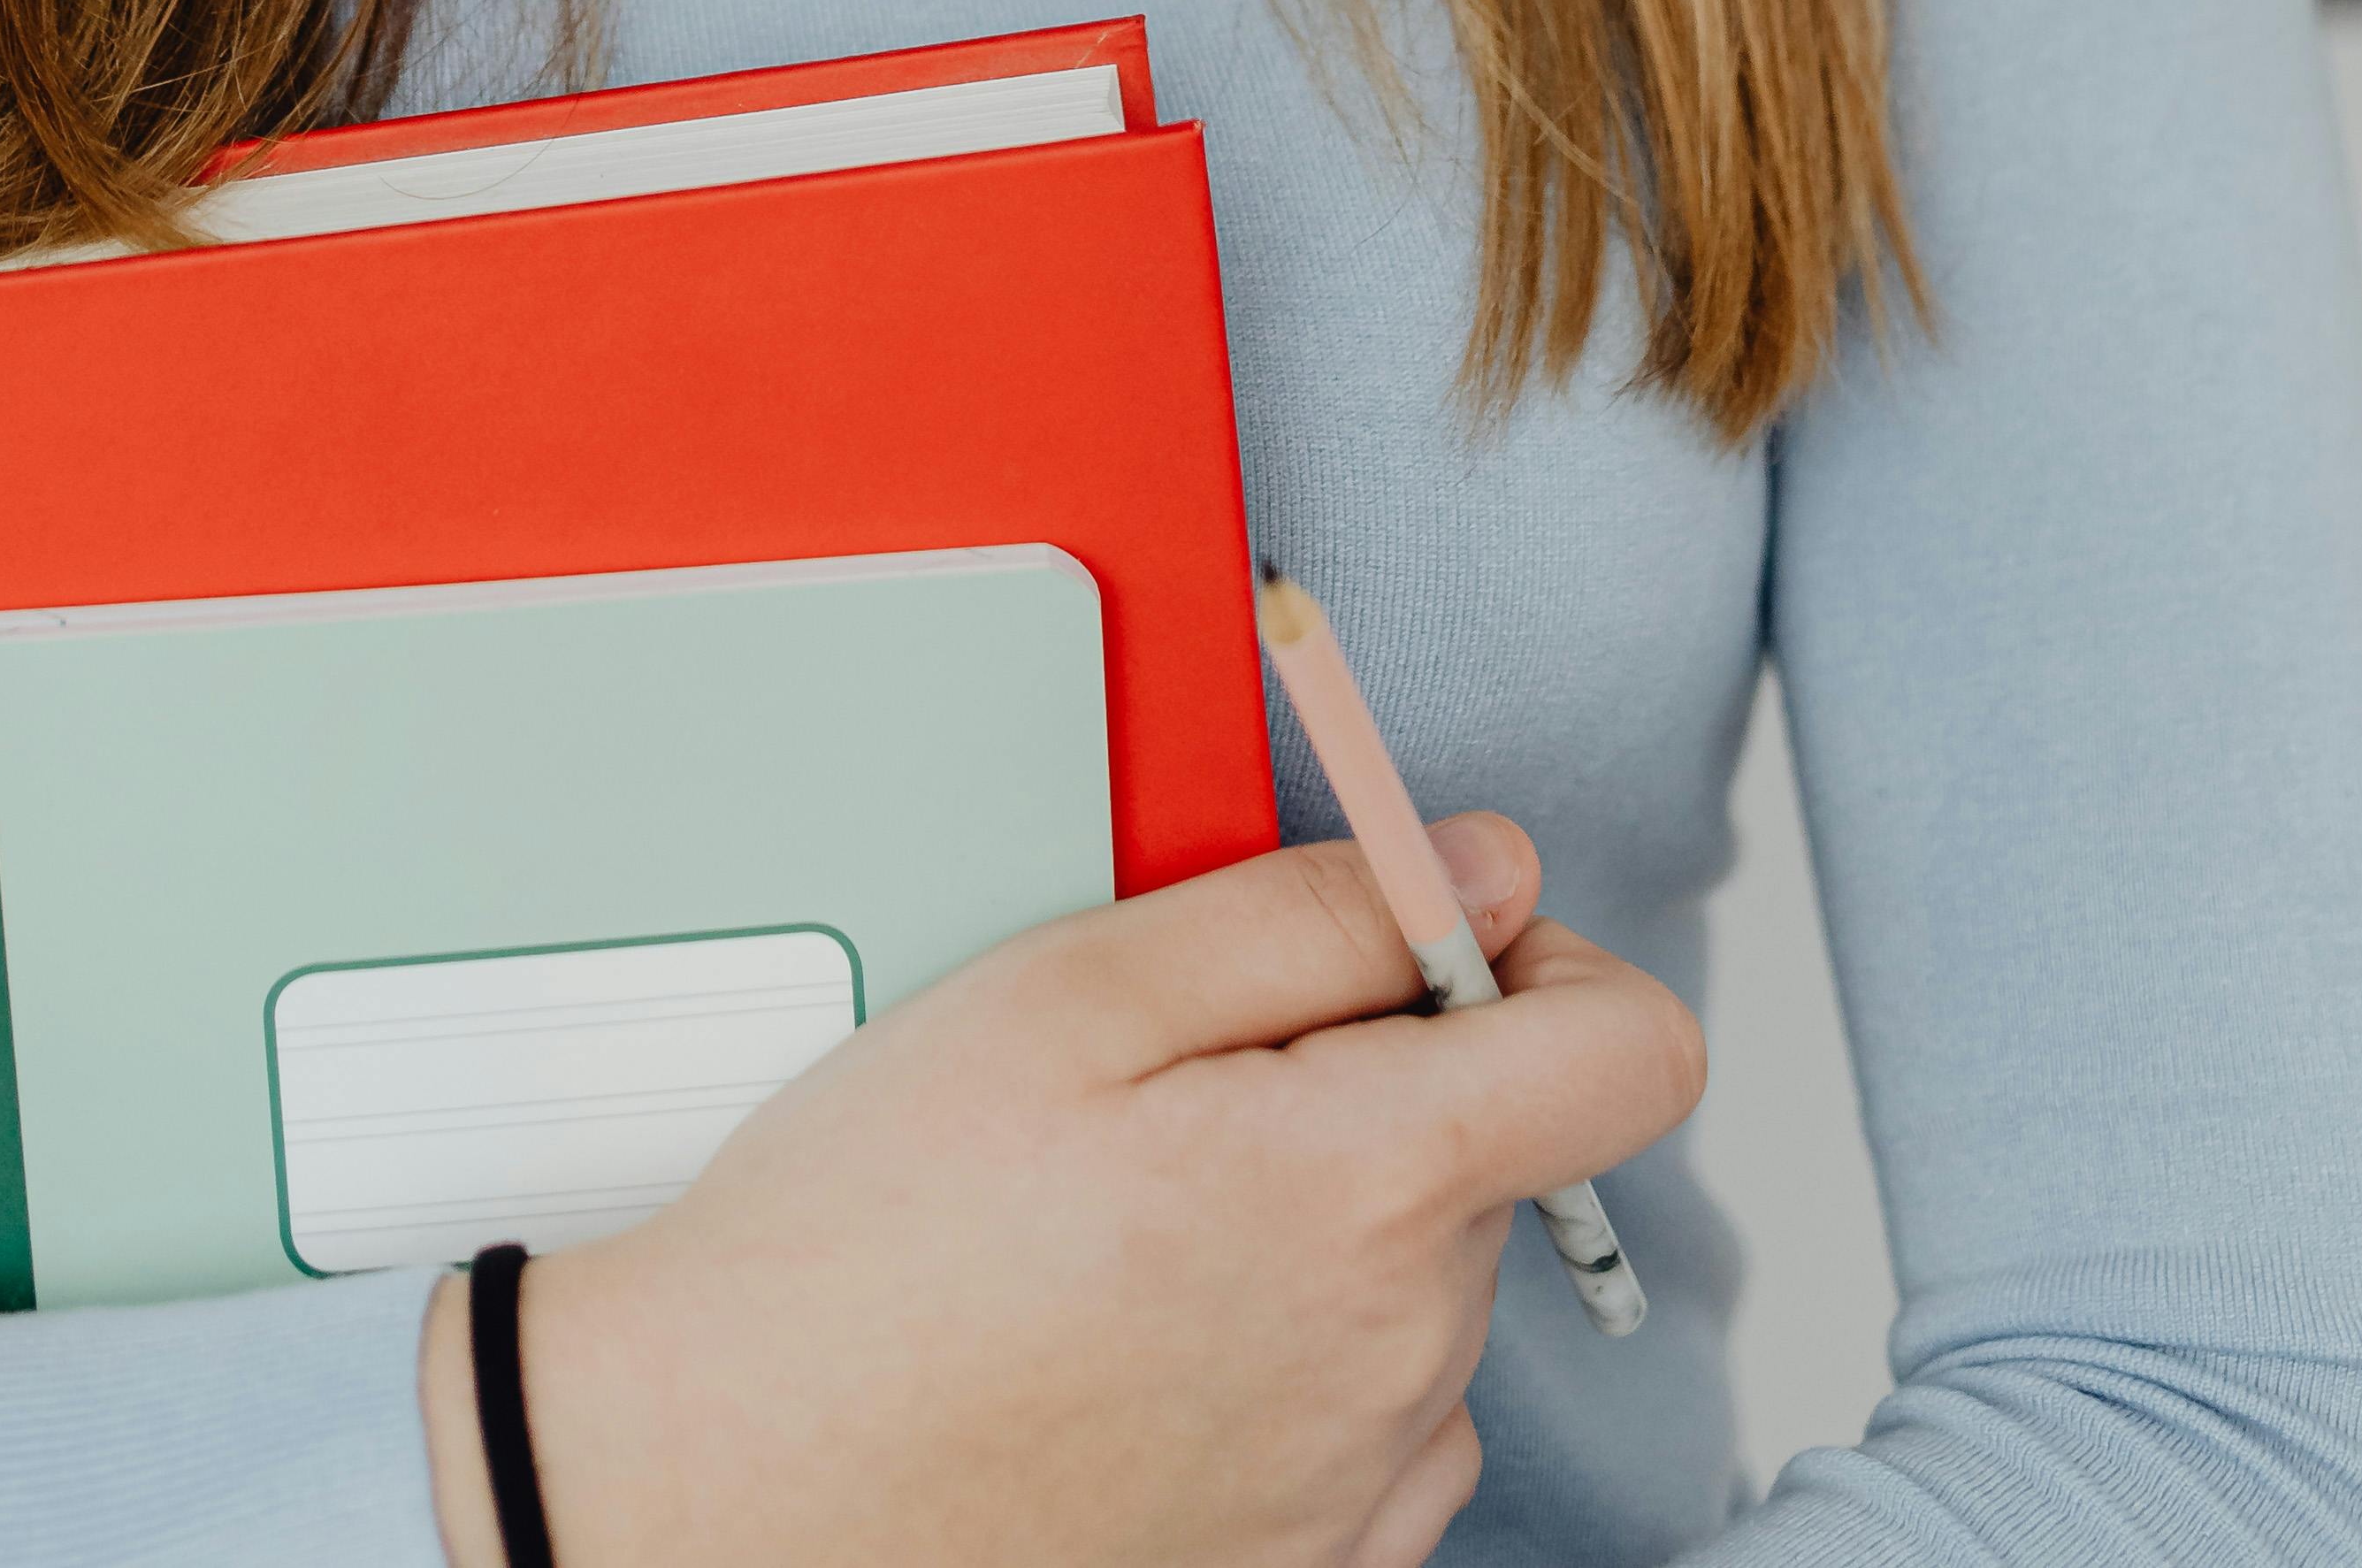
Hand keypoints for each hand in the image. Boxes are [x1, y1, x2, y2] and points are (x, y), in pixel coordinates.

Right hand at [416, 818, 1700, 1567]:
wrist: (728, 1492)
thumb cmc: (865, 1243)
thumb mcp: (1070, 990)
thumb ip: (1312, 911)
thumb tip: (1487, 869)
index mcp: (1368, 1192)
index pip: (1633, 1054)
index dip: (1547, 961)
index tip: (1427, 941)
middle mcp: (1402, 1364)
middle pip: (1493, 1155)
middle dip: (1375, 1080)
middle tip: (1171, 1077)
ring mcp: (1358, 1492)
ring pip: (1424, 1290)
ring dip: (1328, 1227)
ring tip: (1122, 1220)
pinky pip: (1374, 1427)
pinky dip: (1295, 1361)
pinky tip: (1140, 1339)